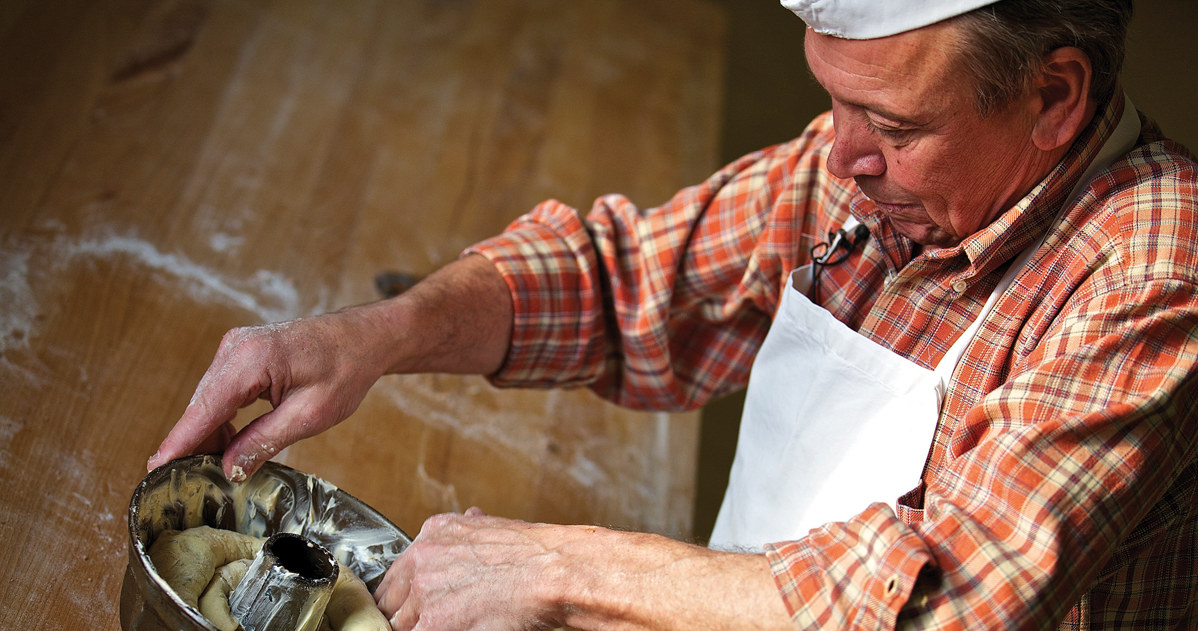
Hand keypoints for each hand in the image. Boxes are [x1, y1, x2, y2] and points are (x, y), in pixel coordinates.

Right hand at [148, 255, 513, 480]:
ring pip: (209, 400)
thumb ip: (265, 441)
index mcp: (251, 360)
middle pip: (201, 406)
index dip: (178, 444)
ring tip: (213, 468)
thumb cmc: (347, 369)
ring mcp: (236, 347)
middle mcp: (235, 348)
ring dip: (209, 433)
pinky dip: (221, 418)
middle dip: (193, 444)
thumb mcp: (311, 415)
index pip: (204, 410)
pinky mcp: (241, 353)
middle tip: (186, 483)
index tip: (154, 471)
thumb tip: (228, 468)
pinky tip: (228, 444)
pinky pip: (221, 391)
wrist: (365, 337)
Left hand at [375, 508, 567, 629]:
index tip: (411, 603)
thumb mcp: (495, 526)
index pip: (398, 571)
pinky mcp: (433, 623)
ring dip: (414, 627)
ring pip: (398, 622)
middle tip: (421, 621)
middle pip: (390, 598)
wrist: (550, 573)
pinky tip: (450, 629)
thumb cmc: (535, 554)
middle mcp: (423, 559)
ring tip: (441, 624)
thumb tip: (472, 518)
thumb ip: (471, 528)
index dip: (404, 592)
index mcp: (434, 533)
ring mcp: (424, 592)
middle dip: (402, 612)